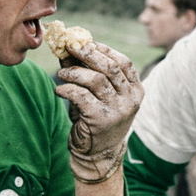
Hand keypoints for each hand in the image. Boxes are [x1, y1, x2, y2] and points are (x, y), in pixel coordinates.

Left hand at [55, 42, 143, 183]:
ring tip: (62, 74)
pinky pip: (82, 96)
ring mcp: (118, 110)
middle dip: (87, 54)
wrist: (98, 153)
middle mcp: (131, 99)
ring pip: (97, 80)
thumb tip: (68, 47)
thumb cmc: (96, 118)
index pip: (123, 62)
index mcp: (135, 90)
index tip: (85, 42)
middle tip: (69, 47)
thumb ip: (87, 71)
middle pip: (110, 67)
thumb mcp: (97, 94)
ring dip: (75, 72)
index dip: (103, 50)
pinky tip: (59, 91)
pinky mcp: (101, 120)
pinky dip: (68, 89)